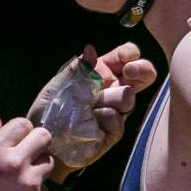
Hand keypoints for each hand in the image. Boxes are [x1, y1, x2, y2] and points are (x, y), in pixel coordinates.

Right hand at [0, 116, 53, 190]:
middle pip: (44, 137)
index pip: (22, 123)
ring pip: (49, 162)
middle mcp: (14, 162)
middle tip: (31, 153)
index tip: (21, 140)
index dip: (23, 130)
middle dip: (39, 142)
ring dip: (39, 167)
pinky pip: (45, 189)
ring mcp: (29, 182)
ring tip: (23, 180)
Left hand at [30, 43, 156, 181]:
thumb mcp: (59, 85)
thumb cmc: (51, 109)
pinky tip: (87, 125)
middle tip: (129, 71)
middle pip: (145, 73)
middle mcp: (114, 90)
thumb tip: (90, 50)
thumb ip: (77, 69)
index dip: (130, 53)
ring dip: (106, 99)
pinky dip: (98, 119)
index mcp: (102, 73)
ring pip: (128, 96)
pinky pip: (115, 118)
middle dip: (141, 69)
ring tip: (88, 107)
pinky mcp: (115, 131)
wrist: (46, 140)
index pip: (126, 56)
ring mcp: (117, 110)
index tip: (124, 57)